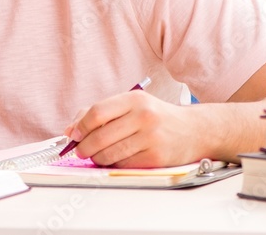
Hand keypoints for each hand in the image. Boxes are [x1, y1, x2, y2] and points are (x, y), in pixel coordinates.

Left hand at [62, 91, 205, 167]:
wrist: (194, 130)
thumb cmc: (158, 117)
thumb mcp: (133, 105)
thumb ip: (101, 112)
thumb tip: (71, 130)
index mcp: (135, 99)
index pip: (97, 113)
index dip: (80, 127)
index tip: (74, 135)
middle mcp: (143, 116)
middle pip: (100, 136)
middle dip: (84, 147)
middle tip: (80, 151)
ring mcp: (150, 137)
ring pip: (109, 154)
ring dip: (97, 158)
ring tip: (98, 156)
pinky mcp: (155, 157)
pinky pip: (123, 165)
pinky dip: (114, 165)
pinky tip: (117, 159)